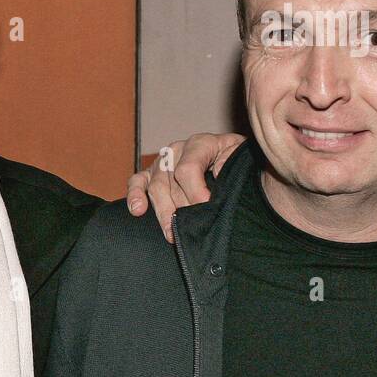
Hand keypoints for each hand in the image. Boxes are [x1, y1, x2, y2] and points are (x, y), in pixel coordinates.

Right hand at [126, 133, 245, 242]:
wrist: (235, 162)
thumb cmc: (238, 163)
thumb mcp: (242, 159)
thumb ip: (231, 166)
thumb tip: (216, 179)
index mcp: (200, 143)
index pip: (187, 169)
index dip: (195, 192)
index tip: (206, 209)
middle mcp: (178, 150)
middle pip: (169, 181)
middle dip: (180, 208)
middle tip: (190, 229)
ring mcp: (162, 161)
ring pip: (154, 187)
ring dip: (162, 211)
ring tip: (172, 233)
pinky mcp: (151, 173)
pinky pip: (137, 182)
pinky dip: (134, 195)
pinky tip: (138, 210)